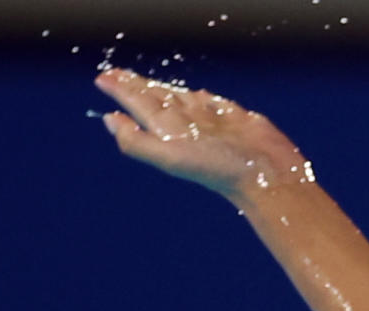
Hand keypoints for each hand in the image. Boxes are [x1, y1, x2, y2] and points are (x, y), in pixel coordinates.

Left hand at [97, 69, 310, 202]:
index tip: (103, 80)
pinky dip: (200, 96)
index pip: (139, 104)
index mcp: (169, 131)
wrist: (266, 175)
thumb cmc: (219, 169)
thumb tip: (110, 122)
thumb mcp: (169, 156)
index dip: (121, 91)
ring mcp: (211, 121)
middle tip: (115, 76)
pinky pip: (212, 102)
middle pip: (155, 99)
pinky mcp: (236, 118)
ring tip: (145, 83)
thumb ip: (137, 142)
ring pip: (181, 98)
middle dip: (135, 87)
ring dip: (162, 89)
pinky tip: (195, 94)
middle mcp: (187, 125)